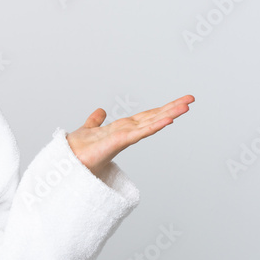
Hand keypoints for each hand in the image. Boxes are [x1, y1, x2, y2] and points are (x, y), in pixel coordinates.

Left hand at [66, 95, 194, 178]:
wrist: (68, 160)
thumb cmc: (79, 149)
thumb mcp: (90, 128)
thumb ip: (96, 120)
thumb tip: (100, 111)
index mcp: (122, 128)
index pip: (146, 116)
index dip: (162, 109)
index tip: (179, 101)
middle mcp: (127, 132)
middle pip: (154, 117)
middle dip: (172, 108)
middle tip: (191, 99)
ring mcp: (125, 137)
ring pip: (151, 123)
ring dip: (169, 114)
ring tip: (186, 106)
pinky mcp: (120, 141)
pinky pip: (140, 132)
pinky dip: (154, 126)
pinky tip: (168, 119)